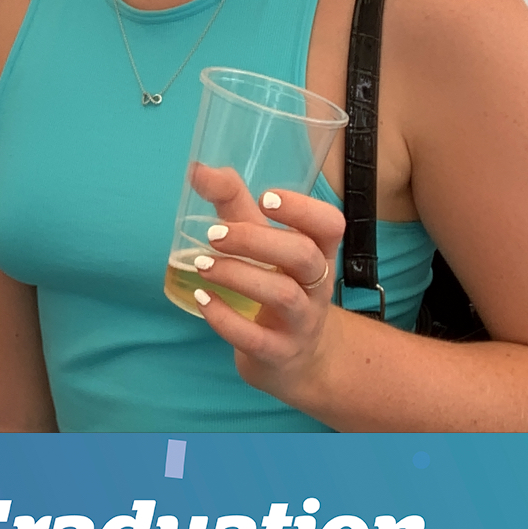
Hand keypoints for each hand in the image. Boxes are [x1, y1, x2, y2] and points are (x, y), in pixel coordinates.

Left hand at [185, 165, 346, 405]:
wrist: (299, 359)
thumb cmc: (277, 283)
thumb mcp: (262, 242)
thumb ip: (232, 203)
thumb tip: (197, 169)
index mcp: (317, 252)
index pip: (330, 224)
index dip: (302, 208)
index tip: (264, 197)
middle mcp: (316, 285)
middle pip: (303, 255)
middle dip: (257, 240)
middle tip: (214, 234)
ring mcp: (301, 322)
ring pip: (283, 295)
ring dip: (238, 275)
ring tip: (201, 264)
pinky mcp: (279, 353)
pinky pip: (257, 339)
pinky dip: (226, 318)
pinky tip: (202, 300)